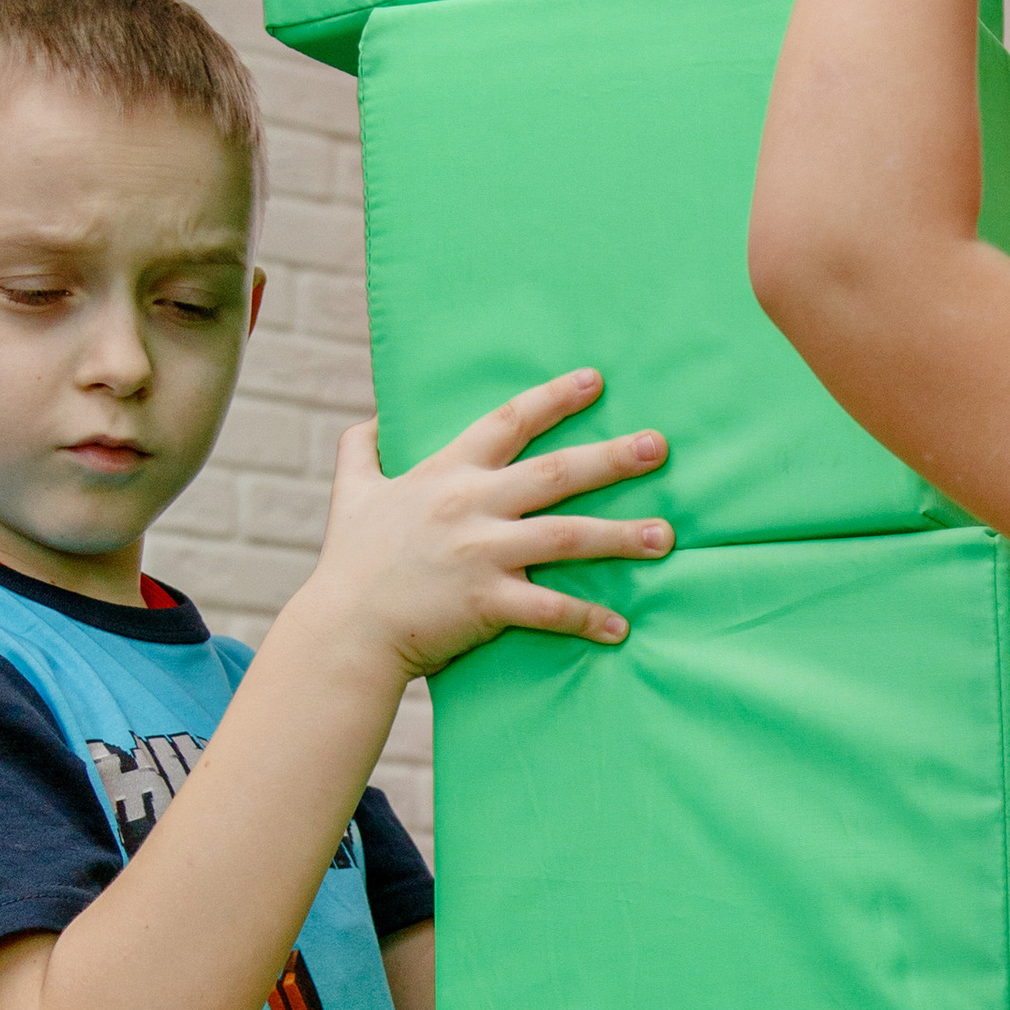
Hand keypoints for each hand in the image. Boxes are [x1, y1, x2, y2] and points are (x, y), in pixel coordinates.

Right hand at [302, 373, 670, 684]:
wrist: (343, 629)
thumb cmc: (350, 562)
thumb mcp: (351, 494)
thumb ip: (361, 450)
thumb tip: (371, 419)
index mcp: (446, 473)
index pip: (508, 422)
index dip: (553, 398)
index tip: (596, 380)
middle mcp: (470, 505)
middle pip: (554, 472)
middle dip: (611, 458)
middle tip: (659, 447)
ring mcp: (480, 553)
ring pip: (566, 537)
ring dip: (620, 535)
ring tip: (665, 536)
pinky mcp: (486, 602)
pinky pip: (550, 609)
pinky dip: (587, 619)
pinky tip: (621, 627)